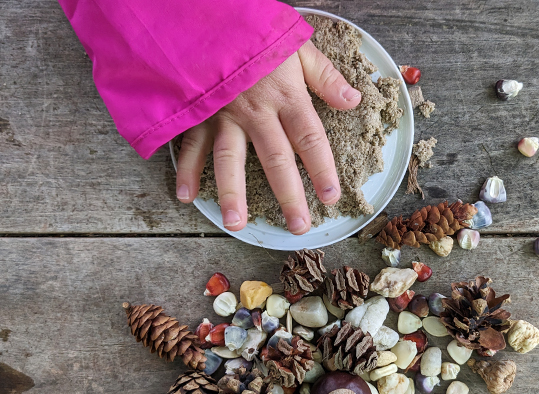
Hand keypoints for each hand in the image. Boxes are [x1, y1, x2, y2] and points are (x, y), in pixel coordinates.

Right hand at [175, 41, 361, 234]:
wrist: (206, 14)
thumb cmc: (254, 31)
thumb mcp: (296, 45)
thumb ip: (324, 76)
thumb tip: (352, 101)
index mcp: (286, 95)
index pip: (310, 138)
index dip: (322, 170)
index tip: (331, 198)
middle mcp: (256, 110)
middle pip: (275, 159)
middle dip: (288, 196)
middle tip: (297, 226)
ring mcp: (224, 114)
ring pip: (229, 159)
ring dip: (232, 194)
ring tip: (237, 224)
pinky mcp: (198, 112)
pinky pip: (191, 144)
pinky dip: (186, 170)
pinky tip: (187, 196)